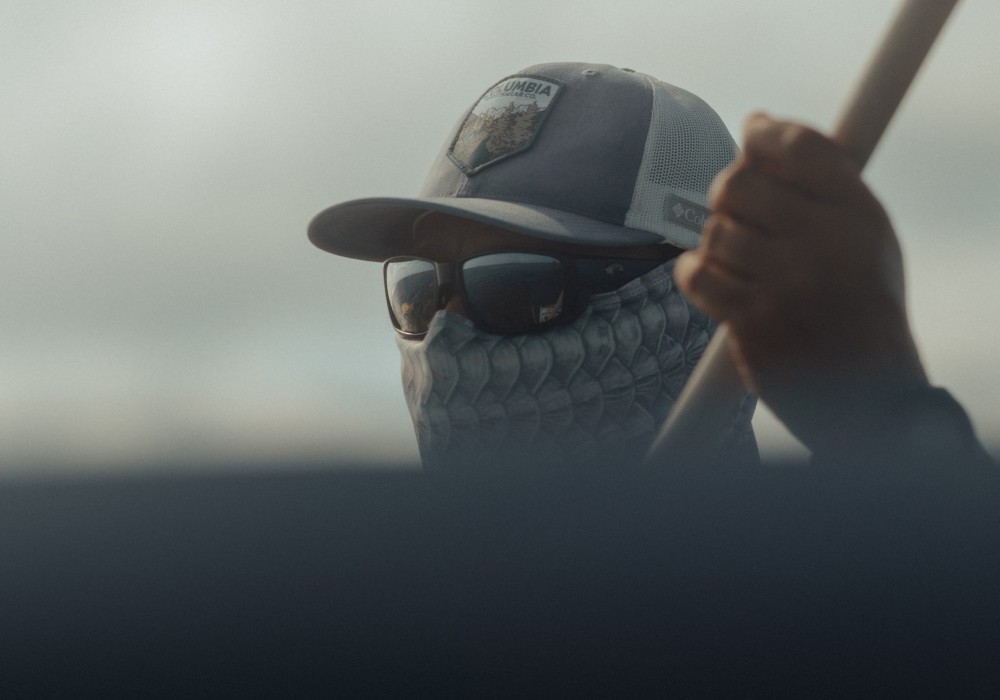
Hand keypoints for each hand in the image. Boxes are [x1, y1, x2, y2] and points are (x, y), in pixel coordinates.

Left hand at [674, 114, 927, 450]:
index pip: (799, 146)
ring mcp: (784, 283)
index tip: (752, 133)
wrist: (867, 392)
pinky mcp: (751, 320)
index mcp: (857, 215)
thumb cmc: (860, 303)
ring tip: (743, 261)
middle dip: (729, 191)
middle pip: (738, 183)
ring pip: (714, 231)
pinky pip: (695, 273)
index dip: (764, 132)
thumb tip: (756, 122)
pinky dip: (697, 273)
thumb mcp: (867, 234)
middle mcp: (822, 243)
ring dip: (718, 242)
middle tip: (739, 209)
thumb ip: (821, 181)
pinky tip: (717, 279)